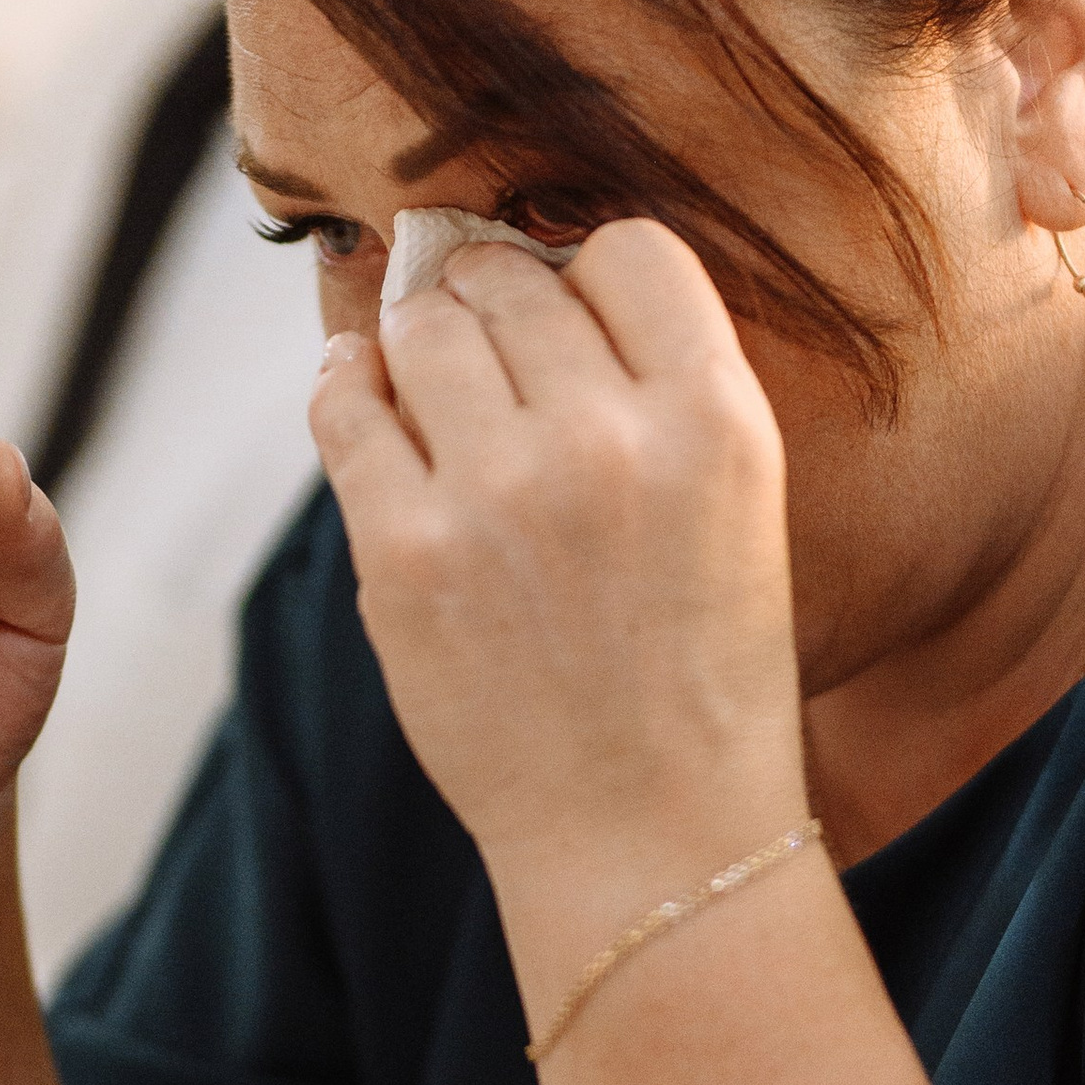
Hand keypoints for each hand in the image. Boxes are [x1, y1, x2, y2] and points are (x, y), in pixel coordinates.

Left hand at [310, 221, 805, 895]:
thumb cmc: (694, 676)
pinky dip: (348, 387)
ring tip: (427, 372)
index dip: (592, 273)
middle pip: (513, 281)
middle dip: (493, 300)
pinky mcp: (404, 552)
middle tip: (487, 342)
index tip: (573, 313)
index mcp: (716, 422)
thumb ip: (660, 394)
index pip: (633, 251)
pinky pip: (346, 411)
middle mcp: (608, 441)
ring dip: (419, 335)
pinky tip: (363, 394)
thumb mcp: (738, 509)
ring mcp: (497, 494)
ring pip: (422, 328)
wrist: (648, 834)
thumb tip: (541, 282)